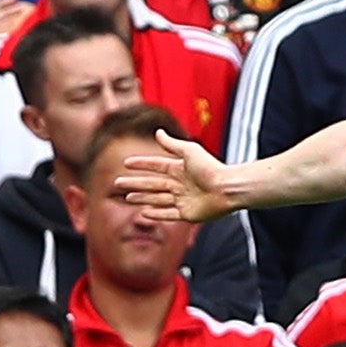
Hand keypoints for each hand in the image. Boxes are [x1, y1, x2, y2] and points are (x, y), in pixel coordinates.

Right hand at [115, 129, 237, 224]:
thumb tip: (158, 132)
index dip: (142, 164)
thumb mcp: (189, 151)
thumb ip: (172, 144)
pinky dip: (156, 214)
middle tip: (118, 183)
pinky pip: (168, 214)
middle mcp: (181, 184)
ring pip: (157, 198)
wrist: (227, 189)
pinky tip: (143, 212)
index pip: (156, 165)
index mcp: (181, 168)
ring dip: (142, 198)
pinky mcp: (188, 214)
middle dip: (136, 183)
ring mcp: (184, 199)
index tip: (126, 163)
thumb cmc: (211, 168)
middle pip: (153, 183)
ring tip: (127, 198)